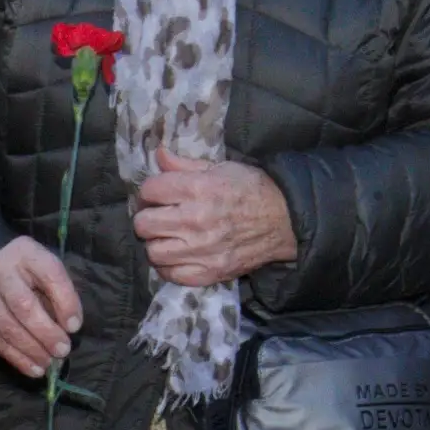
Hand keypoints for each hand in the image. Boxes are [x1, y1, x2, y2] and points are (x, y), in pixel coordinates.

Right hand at [0, 236, 83, 377]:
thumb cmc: (24, 275)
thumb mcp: (45, 272)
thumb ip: (58, 294)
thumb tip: (68, 327)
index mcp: (24, 252)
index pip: (49, 275)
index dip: (65, 302)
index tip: (75, 327)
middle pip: (23, 305)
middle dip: (45, 332)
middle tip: (63, 350)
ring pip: (7, 328)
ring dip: (31, 350)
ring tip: (49, 363)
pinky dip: (16, 358)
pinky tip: (33, 368)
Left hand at [132, 152, 297, 288]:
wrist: (286, 220)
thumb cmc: (252, 189)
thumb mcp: (221, 168)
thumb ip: (185, 165)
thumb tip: (158, 155)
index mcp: (198, 188)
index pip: (150, 190)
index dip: (150, 192)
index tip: (157, 196)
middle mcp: (195, 220)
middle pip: (144, 224)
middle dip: (148, 218)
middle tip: (160, 217)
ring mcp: (201, 250)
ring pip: (153, 251)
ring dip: (157, 243)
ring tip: (169, 237)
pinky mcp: (209, 272)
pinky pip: (170, 274)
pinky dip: (169, 266)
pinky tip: (178, 256)